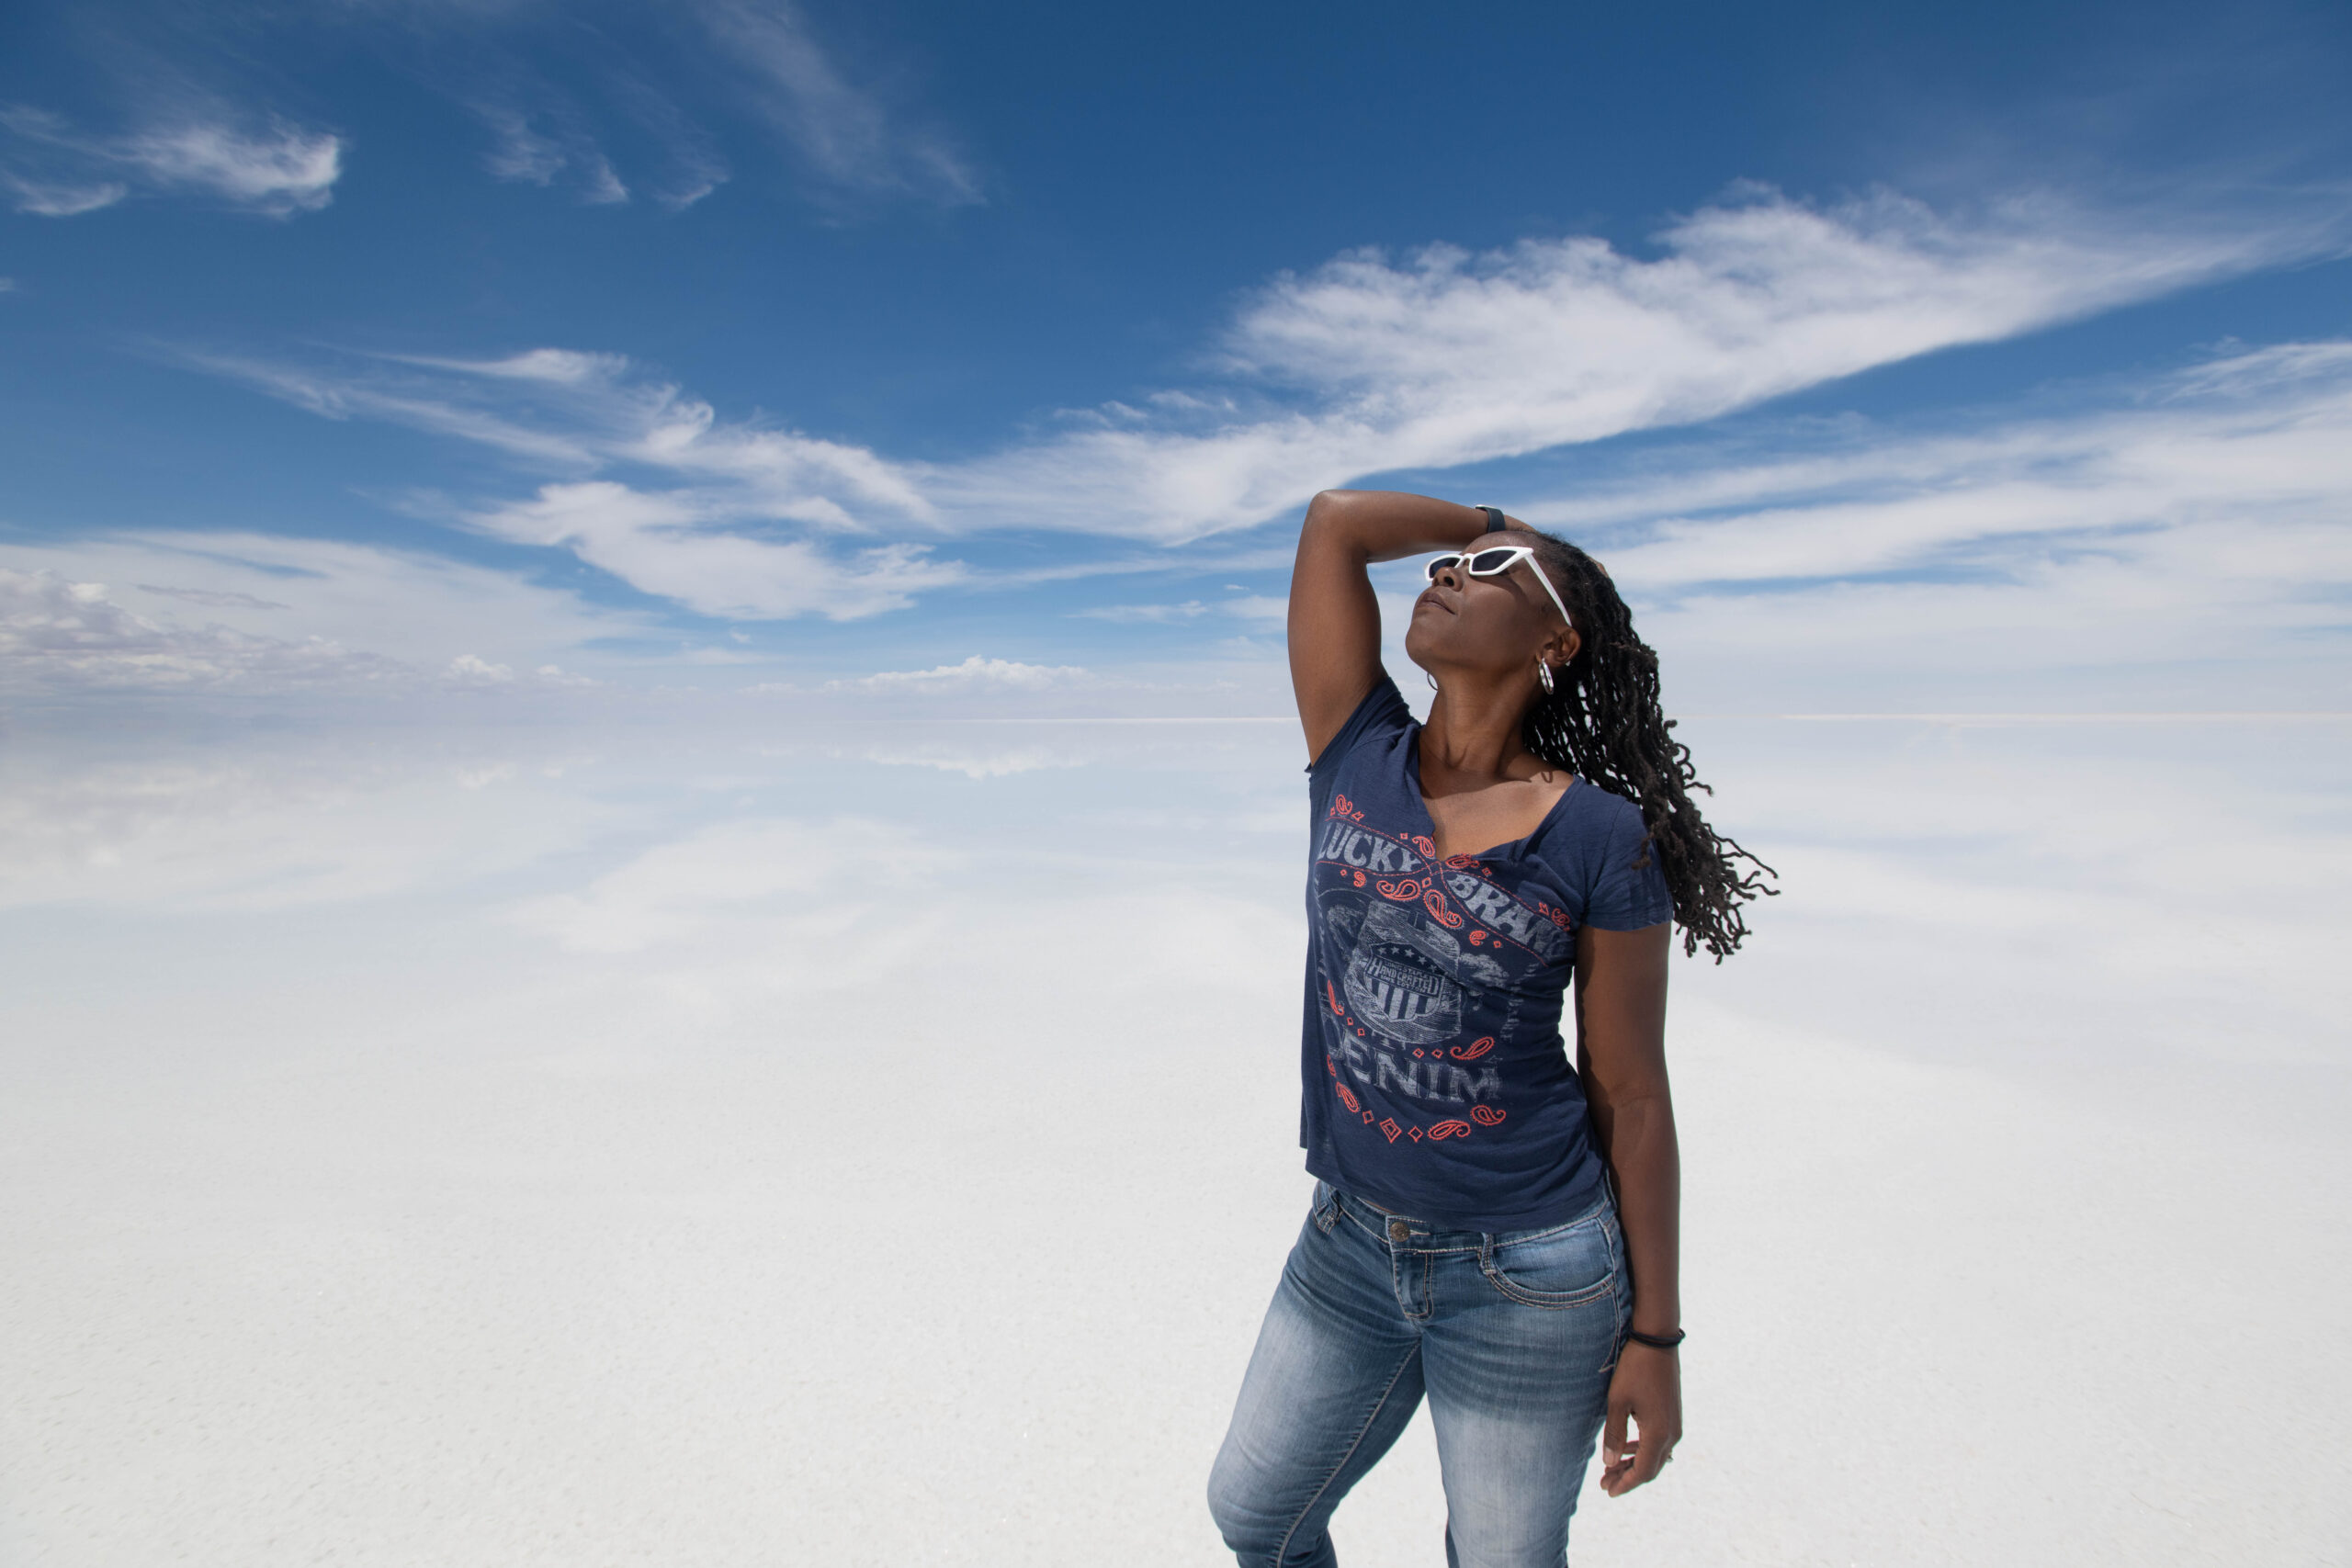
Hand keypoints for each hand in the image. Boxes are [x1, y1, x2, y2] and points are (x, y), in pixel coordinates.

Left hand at [1599, 1341, 1680, 1496]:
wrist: (1657, 1342)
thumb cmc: (1634, 1370)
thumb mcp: (1617, 1402)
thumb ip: (1614, 1435)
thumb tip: (1609, 1464)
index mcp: (1658, 1434)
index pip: (1643, 1472)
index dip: (1625, 1484)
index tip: (1607, 1491)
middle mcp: (1672, 1434)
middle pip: (1651, 1468)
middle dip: (1627, 1477)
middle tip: (1604, 1483)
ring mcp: (1675, 1425)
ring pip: (1655, 1456)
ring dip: (1634, 1464)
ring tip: (1611, 1469)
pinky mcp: (1673, 1415)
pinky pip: (1659, 1443)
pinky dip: (1642, 1450)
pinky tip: (1627, 1449)